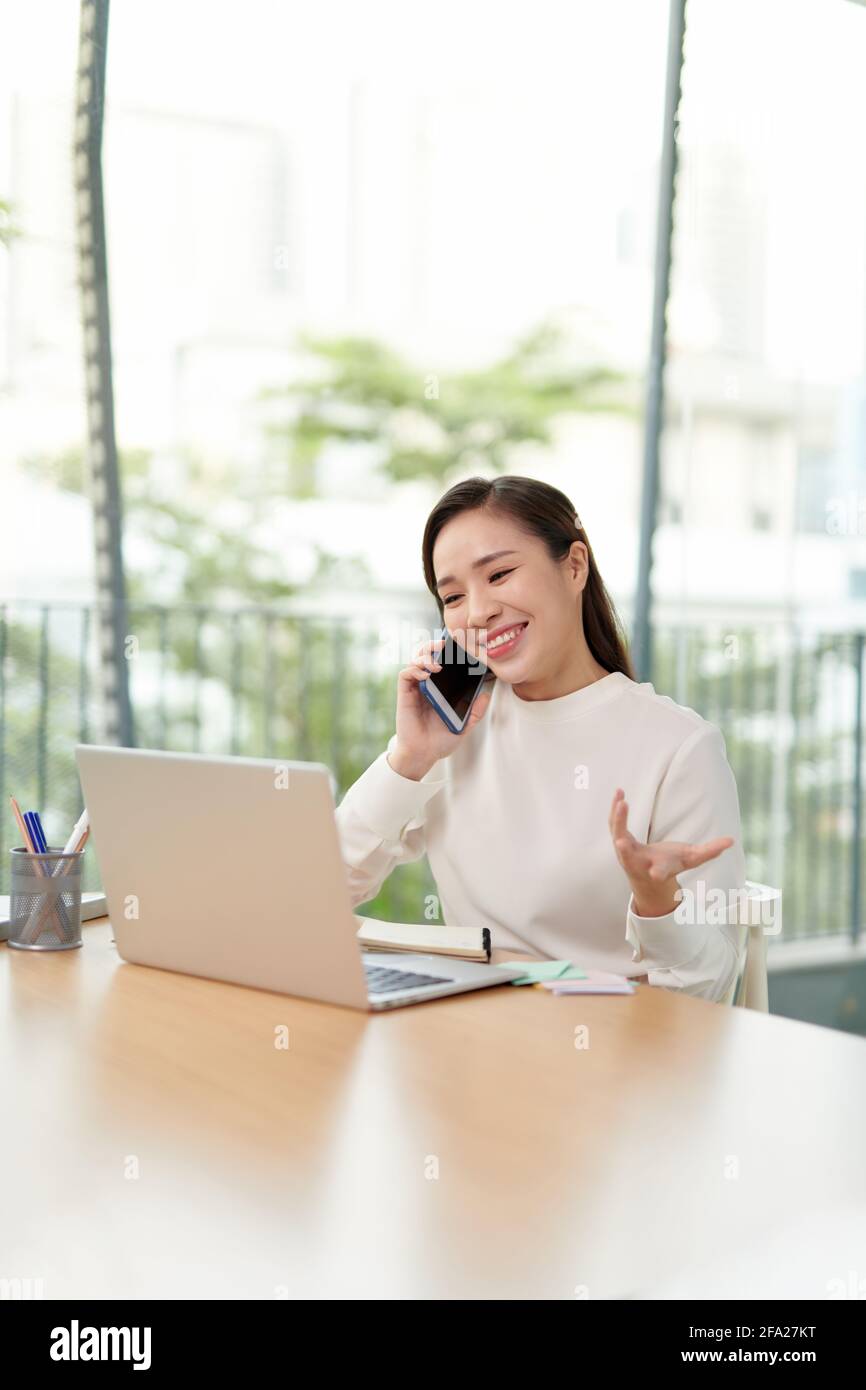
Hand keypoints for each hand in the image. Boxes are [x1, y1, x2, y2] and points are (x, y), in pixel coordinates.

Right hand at [390, 636, 491, 779]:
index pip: (442, 661)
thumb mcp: (464, 724)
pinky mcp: (405, 694)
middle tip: (444, 643)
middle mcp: (427, 684)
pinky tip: (426, 674)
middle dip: (433, 645)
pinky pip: (406, 674)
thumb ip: (475, 710)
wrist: (424, 754)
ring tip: (437, 663)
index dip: (447, 651)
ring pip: (415, 659)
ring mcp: (415, 688)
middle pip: (426, 654)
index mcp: (440, 688)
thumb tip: (486, 694)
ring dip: (425, 655)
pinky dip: (414, 669)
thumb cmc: (440, 740)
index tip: (459, 645)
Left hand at [608, 787, 733, 917]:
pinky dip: (616, 808)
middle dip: (625, 851)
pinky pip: (614, 822)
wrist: (645, 876)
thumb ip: (710, 851)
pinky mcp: (619, 838)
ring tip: (622, 800)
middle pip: (629, 856)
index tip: (656, 875)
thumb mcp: (691, 859)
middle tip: (621, 842)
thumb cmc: (670, 865)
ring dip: (618, 819)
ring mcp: (625, 851)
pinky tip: (619, 792)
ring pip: (618, 834)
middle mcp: (637, 862)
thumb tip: (731, 841)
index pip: (659, 873)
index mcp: (657, 869)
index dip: (658, 873)